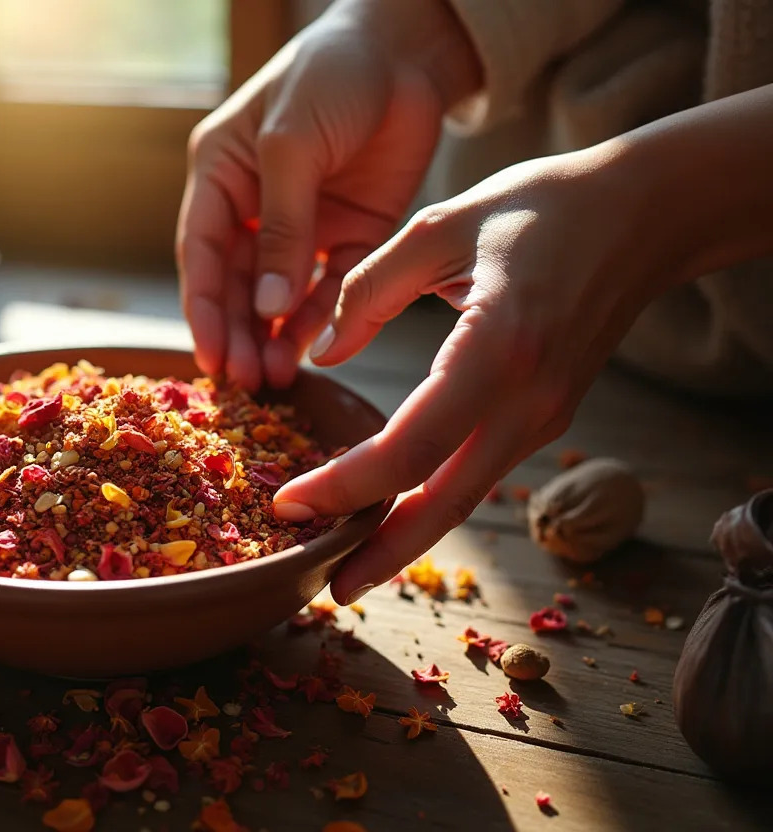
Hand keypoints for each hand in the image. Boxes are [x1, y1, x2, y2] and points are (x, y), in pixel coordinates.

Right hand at [176, 0, 480, 389]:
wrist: (409, 51)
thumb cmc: (333, 74)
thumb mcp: (294, 144)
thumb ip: (282, 226)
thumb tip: (267, 305)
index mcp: (222, 176)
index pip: (202, 253)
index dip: (204, 309)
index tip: (211, 356)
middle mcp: (256, 207)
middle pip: (238, 284)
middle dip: (239, 333)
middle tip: (243, 381)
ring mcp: (304, 225)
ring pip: (280, 296)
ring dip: (274, 336)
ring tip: (273, 378)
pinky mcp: (350, 235)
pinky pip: (329, 287)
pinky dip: (319, 320)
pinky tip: (309, 352)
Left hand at [273, 147, 675, 603]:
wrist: (645, 214)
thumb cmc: (539, 207)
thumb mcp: (439, 226)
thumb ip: (368, 289)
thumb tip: (322, 354)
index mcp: (497, 348)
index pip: (410, 447)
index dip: (344, 487)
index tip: (288, 505)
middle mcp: (528, 400)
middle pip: (445, 504)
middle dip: (381, 554)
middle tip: (325, 590)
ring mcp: (545, 417)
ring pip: (465, 499)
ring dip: (407, 536)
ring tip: (346, 560)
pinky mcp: (546, 418)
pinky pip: (480, 474)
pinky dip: (433, 501)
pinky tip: (392, 507)